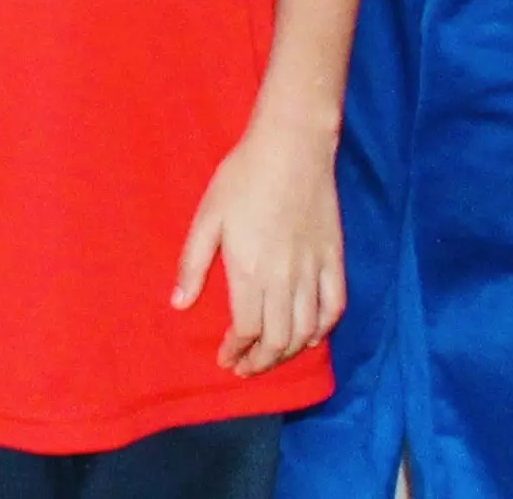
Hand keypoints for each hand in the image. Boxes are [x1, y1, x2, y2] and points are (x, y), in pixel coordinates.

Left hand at [173, 120, 345, 376]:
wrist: (291, 145)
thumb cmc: (242, 176)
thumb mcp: (208, 215)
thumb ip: (193, 263)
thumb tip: (178, 305)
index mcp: (249, 271)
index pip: (246, 331)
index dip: (235, 352)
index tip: (225, 359)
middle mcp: (284, 279)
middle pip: (277, 340)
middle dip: (260, 362)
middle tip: (245, 367)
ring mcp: (313, 270)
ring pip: (305, 331)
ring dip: (287, 352)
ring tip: (271, 356)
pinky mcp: (334, 258)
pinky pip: (334, 308)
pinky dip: (323, 330)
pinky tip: (310, 336)